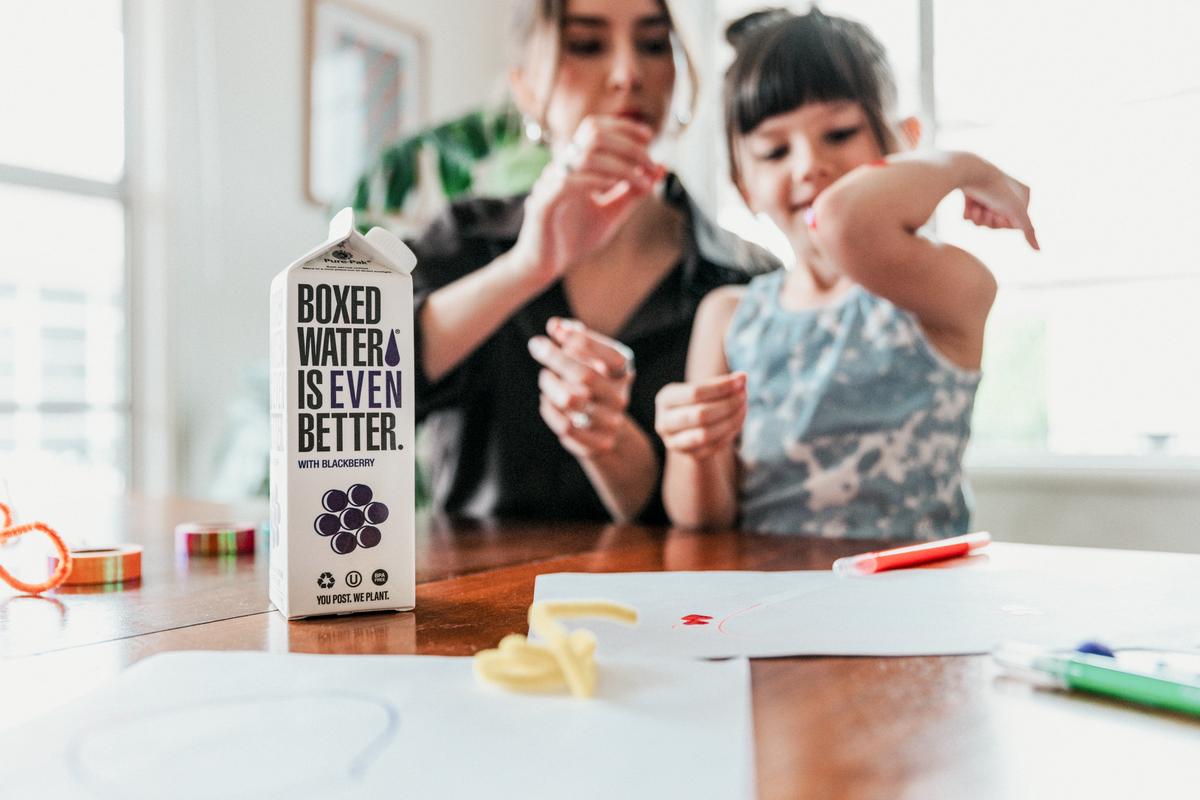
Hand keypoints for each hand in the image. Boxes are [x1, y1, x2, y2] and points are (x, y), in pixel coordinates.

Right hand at [508, 116, 666, 287]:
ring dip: (620, 166)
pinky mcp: (543, 204)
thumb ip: (633, 192)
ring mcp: (550, 183)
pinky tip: (612, 189)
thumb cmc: (575, 237)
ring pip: (585, 156)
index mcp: (575, 165)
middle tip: (650, 164)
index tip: (649, 137)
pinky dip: (595, 182)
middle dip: (628, 145)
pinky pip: (568, 182)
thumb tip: (661, 169)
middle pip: (593, 133)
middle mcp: (561, 168)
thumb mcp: (612, 212)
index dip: (623, 127)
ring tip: (640, 182)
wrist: (545, 265)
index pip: (596, 128)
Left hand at [528, 317, 636, 458]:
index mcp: (624, 374)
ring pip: (570, 400)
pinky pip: (565, 426)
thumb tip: (556, 325)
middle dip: (556, 356)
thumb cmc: (591, 387)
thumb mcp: (588, 361)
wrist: (606, 433)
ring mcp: (610, 423)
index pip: (610, 354)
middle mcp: (620, 398)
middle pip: (586, 375)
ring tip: (546, 378)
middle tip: (536, 345)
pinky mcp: (597, 444)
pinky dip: (549, 410)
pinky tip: (547, 401)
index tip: (557, 330)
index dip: (582, 339)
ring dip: (550, 384)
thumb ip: (573, 339)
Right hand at [654, 373, 747, 460]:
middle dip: (728, 404)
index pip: (694, 392)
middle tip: (744, 395)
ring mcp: (675, 442)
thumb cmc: (697, 403)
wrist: (689, 430)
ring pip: (706, 434)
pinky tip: (738, 420)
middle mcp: (664, 422)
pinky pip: (714, 446)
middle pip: (700, 415)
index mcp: (665, 399)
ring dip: (731, 420)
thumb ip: (720, 384)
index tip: (741, 380)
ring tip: (744, 407)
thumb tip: (742, 378)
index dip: (720, 387)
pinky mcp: (689, 455)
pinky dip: (730, 433)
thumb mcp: (703, 390)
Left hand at [959, 156, 1039, 249]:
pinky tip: (968, 203)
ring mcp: (989, 192)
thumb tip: (1038, 250)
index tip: (1000, 213)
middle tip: (986, 210)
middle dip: (990, 221)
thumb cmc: (995, 190)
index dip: (1004, 223)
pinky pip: (970, 214)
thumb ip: (1027, 230)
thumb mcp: (1015, 211)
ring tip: (976, 206)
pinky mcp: (971, 193)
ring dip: (977, 217)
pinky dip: (968, 212)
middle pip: (998, 223)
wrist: (968, 171)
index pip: (1015, 223)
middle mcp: (1008, 191)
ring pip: (983, 220)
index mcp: (1023, 193)